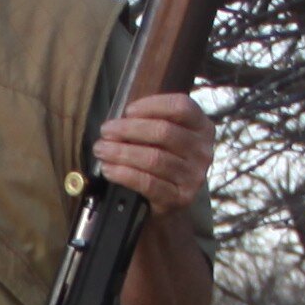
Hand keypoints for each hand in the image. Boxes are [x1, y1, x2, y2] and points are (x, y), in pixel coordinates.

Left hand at [93, 90, 212, 214]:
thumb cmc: (163, 158)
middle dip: (129, 129)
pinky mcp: (181, 197)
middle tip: (106, 131)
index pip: (181, 107)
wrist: (172, 198)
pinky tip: (109, 169)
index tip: (128, 111)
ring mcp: (194, 176)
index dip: (151, 105)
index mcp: (202, 127)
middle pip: (164, 132)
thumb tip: (118, 121)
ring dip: (121, 152)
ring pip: (153, 158)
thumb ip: (148, 122)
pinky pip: (148, 183)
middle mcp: (203, 151)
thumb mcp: (164, 136)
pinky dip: (124, 174)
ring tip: (101, 150)